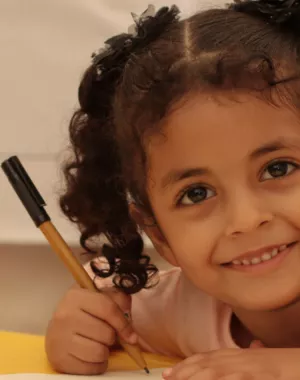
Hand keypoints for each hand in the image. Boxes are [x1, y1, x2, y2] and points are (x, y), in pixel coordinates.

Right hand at [45, 285, 136, 374]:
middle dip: (112, 337)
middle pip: (106, 333)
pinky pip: (90, 368)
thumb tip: (128, 318)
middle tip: (106, 335)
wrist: (58, 327)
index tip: (131, 335)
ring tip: (99, 345)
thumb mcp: (99, 296)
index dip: (124, 324)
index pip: (108, 309)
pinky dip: (97, 365)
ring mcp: (59, 338)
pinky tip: (92, 356)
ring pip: (99, 352)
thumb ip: (118, 300)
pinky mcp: (59, 359)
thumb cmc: (84, 310)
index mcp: (76, 296)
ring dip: (105, 352)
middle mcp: (65, 315)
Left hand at [162, 347, 299, 378]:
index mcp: (234, 354)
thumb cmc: (279, 363)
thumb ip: (248, 356)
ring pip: (211, 373)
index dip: (184, 366)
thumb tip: (252, 346)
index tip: (168, 373)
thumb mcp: (258, 359)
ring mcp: (242, 369)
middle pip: (202, 365)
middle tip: (166, 378)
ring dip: (193, 377)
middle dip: (182, 372)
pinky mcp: (251, 378)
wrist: (298, 364)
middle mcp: (234, 359)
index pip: (203, 358)